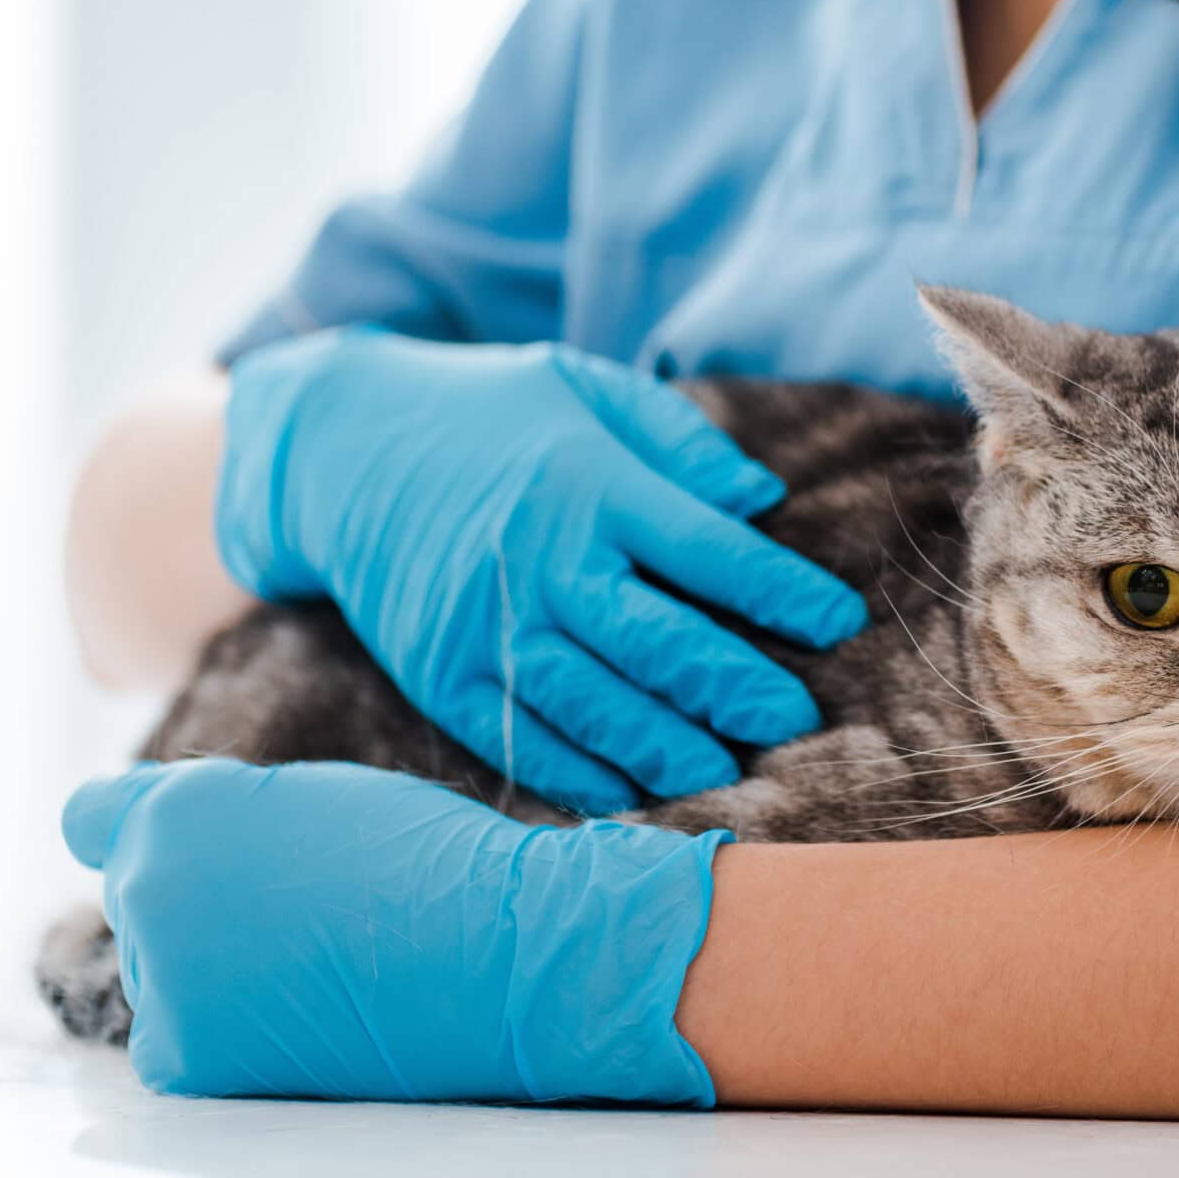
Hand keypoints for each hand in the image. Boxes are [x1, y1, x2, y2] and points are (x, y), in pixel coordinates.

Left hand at [63, 759, 728, 1101]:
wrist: (488, 951)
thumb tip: (159, 848)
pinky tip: (294, 1007)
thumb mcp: (311, 795)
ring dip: (210, 965)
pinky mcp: (180, 1052)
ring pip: (159, 968)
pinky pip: (173, 1037)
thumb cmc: (422, 862)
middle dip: (198, 899)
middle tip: (300, 905)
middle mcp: (146, 885)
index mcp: (177, 806)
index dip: (135, 828)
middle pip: (139, 899)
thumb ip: (221, 811)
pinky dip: (220, 1030)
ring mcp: (155, 972)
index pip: (92, 818)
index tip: (177, 846)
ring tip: (312, 955)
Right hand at [215, 327, 864, 812]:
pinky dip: (584, 773)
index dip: (782, 592)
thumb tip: (762, 499)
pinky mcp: (445, 673)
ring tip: (731, 768)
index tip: (839, 620)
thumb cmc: (491, 411)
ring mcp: (488, 626)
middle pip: (660, 641)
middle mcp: (542, 560)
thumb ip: (677, 441)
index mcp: (590, 483)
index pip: (710, 550)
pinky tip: (637, 791)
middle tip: (797, 718)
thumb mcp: (585, 386)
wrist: (339, 446)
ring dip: (671, 745)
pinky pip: (526, 739)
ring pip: (598, 705)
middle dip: (738, 686)